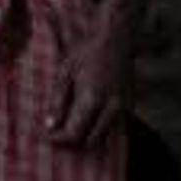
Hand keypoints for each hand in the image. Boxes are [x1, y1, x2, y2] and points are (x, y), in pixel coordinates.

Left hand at [46, 29, 133, 149]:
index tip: (50, 136)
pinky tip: (90, 122)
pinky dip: (101, 131)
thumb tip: (50, 126)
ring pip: (105, 139)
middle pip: (90, 141)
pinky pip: (115, 129)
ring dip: (88, 139)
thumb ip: (57, 101)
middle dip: (73, 141)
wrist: (116, 39)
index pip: (74, 134)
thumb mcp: (65, 73)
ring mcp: (124, 108)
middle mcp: (112, 107)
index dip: (60, 139)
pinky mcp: (131, 107)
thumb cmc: (87, 52)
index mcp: (92, 98)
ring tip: (74, 127)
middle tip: (60, 132)